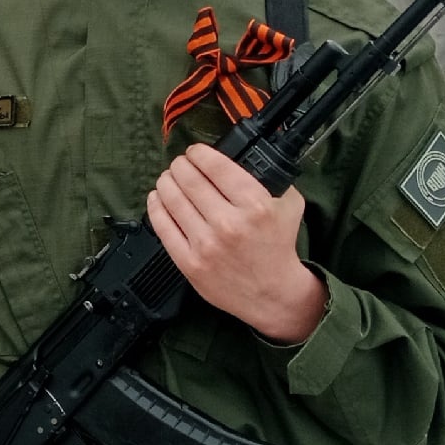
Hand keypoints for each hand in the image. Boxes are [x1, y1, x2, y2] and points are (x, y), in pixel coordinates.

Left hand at [147, 143, 327, 341]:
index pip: (216, 167)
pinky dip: (156, 207)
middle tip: (179, 163)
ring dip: (165, 182)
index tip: (194, 151)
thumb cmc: (278, 246)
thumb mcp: (289, 205)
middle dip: (180, 165)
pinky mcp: (190, 263)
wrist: (273, 293)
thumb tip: (241, 156)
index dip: (199, 153)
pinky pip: (163, 227)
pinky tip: (157, 197)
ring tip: (167, 178)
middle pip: (190, 180)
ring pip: (173, 200)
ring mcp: (207, 245)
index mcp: (255, 205)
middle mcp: (229, 224)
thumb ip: (270, 178)